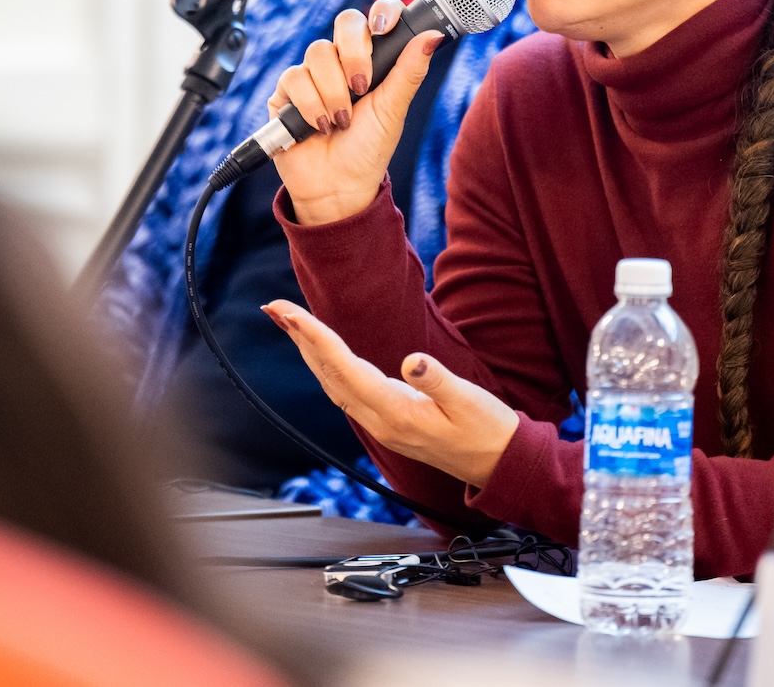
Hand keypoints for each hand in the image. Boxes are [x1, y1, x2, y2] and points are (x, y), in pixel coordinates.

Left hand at [263, 300, 518, 489]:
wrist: (500, 466)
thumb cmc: (488, 431)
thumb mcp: (470, 401)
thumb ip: (439, 381)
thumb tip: (411, 361)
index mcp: (397, 413)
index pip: (345, 368)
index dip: (316, 338)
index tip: (292, 314)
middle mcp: (380, 421)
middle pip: (329, 375)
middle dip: (300, 339)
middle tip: (274, 307)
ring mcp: (381, 424)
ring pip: (333, 383)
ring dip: (308, 351)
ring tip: (288, 322)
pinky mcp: (387, 421)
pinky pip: (345, 390)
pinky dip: (326, 365)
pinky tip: (320, 352)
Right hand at [267, 0, 442, 225]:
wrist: (337, 187)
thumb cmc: (368, 150)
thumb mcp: (393, 110)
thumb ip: (409, 71)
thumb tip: (433, 35)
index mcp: (371, 61)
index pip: (374, 20)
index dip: (381, 13)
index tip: (385, 30)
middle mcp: (340, 62)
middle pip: (344, 23)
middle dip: (354, 53)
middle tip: (362, 86)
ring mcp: (312, 75)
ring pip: (318, 53)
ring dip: (333, 91)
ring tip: (342, 121)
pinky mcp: (285, 92)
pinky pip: (294, 78)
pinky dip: (311, 104)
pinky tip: (320, 126)